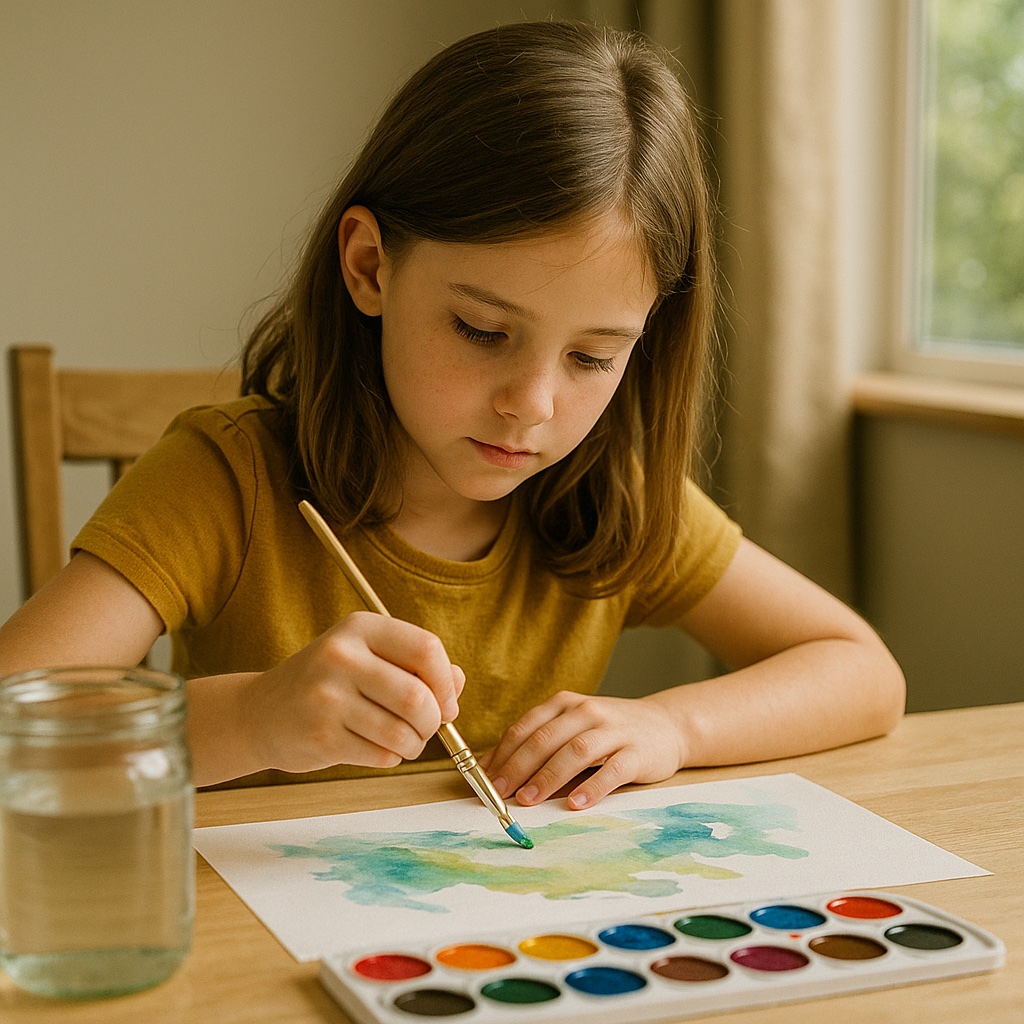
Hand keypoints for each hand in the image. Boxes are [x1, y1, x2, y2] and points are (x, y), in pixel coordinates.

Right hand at [242, 611, 464, 773]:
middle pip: (417, 697)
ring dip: (414, 745)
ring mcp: (327, 697)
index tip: (447, 702)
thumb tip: (458, 682)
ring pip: (402, 733)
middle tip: (426, 728)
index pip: (426, 649)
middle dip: (433, 721)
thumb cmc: (328, 683)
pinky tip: (372, 747)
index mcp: (360, 628)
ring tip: (401, 740)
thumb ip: (416, 665)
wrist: (260, 713)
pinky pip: (381, 756)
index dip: (446, 682)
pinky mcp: (321, 736)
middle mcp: (342, 656)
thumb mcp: (369, 658)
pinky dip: (389, 758)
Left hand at [484, 691, 684, 809]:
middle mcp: (587, 711)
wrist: (666, 725)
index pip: (526, 727)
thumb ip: (537, 743)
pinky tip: (576, 804)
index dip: (503, 754)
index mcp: (565, 704)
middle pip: (546, 738)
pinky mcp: (637, 752)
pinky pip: (612, 769)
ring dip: (549, 776)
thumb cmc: (608, 732)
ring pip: (576, 751)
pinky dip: (593, 787)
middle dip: (519, 766)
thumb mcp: (572, 728)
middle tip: (500, 792)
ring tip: (529, 800)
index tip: (484, 780)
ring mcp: (614, 730)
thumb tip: (491, 770)